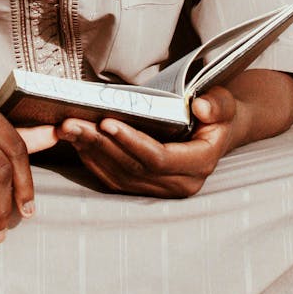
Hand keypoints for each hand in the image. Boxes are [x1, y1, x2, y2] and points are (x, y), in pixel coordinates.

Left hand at [56, 85, 240, 197]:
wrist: (217, 131)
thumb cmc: (217, 114)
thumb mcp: (225, 103)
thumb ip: (217, 106)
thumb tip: (201, 107)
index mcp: (199, 165)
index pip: (159, 159)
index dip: (131, 142)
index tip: (107, 122)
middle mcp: (179, 184)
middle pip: (131, 168)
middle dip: (100, 144)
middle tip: (72, 122)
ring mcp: (161, 190)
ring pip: (118, 175)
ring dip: (90, 151)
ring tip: (67, 128)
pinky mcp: (144, 188)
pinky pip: (113, 178)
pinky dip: (92, 160)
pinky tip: (76, 140)